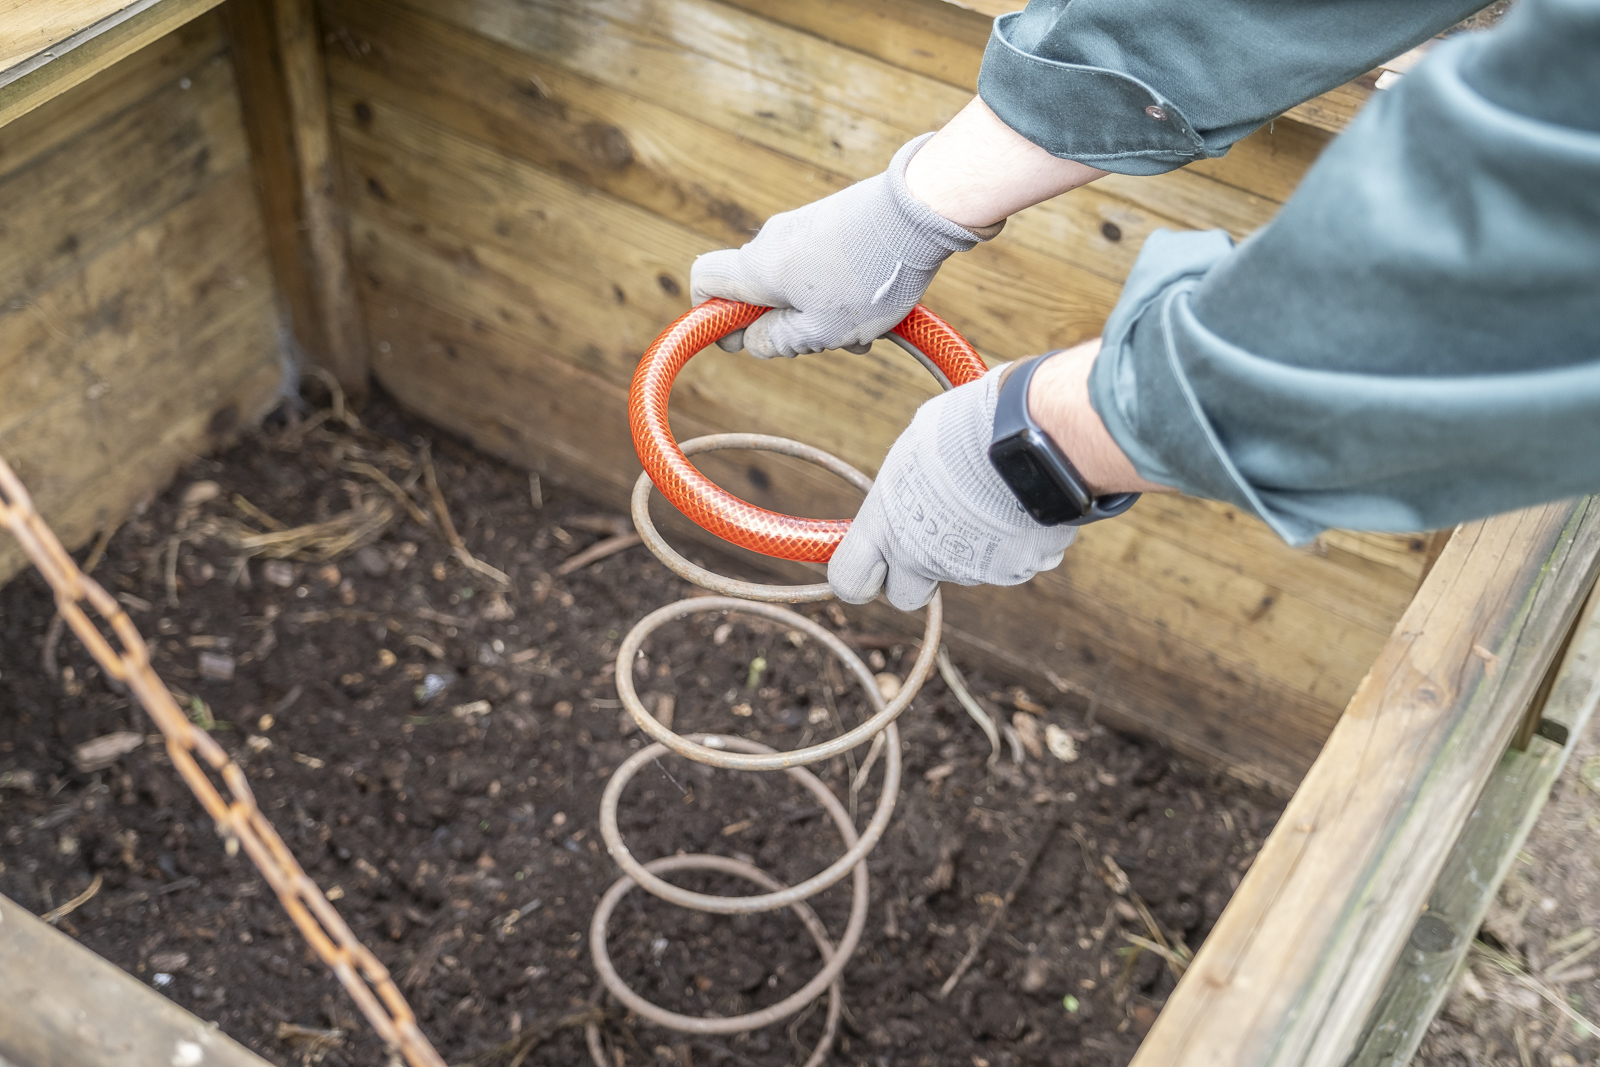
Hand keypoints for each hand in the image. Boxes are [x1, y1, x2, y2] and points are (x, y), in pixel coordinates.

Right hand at [689, 134, 1000, 357]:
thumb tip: (753, 341)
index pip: (704, 282)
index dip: (713, 316)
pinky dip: (839, 290)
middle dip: (785, 324)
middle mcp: (773, 240)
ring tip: (865, 331)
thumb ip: (779, 340)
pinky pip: (821, 264)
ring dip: (821, 312)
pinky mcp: (833, 219)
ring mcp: (804, 225)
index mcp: (759, 267)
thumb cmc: (870, 278)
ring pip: (796, 282)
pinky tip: (878, 307)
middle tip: (825, 342)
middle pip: (758, 290)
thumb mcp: (823, 330)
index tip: (743, 339)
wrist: (920, 211)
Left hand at [829, 364, 1076, 609]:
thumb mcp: (913, 451)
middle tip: (934, 536)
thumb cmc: (962, 430)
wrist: (1027, 436)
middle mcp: (921, 558)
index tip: (872, 565)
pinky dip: (1013, 541)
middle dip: (917, 576)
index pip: (849, 581)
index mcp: (885, 527)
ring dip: (972, 546)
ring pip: (964, 571)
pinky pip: (1010, 562)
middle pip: (907, 595)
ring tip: (988, 497)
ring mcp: (969, 570)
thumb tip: (904, 492)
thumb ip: (902, 490)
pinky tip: (1018, 504)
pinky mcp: (1015, 570)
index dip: (860, 577)